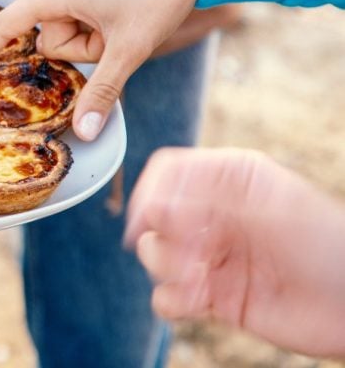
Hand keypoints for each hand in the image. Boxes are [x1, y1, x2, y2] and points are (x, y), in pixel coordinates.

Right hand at [0, 0, 199, 140]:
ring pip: (65, 21)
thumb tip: (83, 134)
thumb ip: (101, 92)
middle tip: (118, 36)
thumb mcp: (129, 50)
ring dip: (91, 31)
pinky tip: (124, 2)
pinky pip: (76, 2)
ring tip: (125, 17)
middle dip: (81, 47)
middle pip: (49, 35)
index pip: (4, 28)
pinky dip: (95, 13)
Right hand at [125, 147, 344, 358]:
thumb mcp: (270, 214)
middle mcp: (215, 215)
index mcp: (230, 181)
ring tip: (198, 281)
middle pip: (155, 215)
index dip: (152, 192)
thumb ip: (209, 207)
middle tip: (191, 256)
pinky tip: (196, 302)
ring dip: (167, 269)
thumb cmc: (330, 248)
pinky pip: (168, 296)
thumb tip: (153, 208)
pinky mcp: (212, 294)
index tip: (148, 219)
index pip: (169, 173)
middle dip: (163, 238)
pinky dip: (172, 300)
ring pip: (156, 254)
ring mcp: (212, 255)